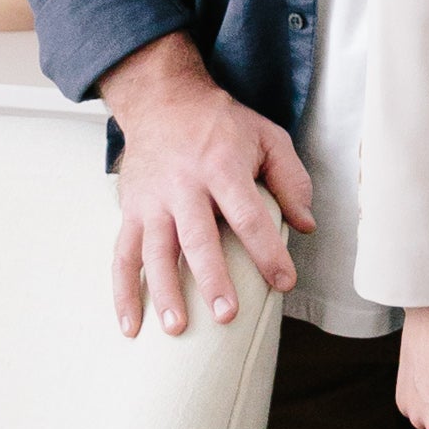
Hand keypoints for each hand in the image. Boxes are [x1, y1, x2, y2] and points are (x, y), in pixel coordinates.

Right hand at [99, 32, 311, 335]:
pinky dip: (123, 292)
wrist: (162, 101)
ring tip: (176, 328)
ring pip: (155, 252)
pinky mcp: (131, 212)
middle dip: (212, 279)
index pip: (248, 216)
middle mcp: (183, 186)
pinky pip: (123, 256)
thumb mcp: (267, 137)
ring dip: (164, 292)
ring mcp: (153, 201)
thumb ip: (291, 179)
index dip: (267, 251)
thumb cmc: (220, 124)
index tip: (284, 282)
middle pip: (197, 238)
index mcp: (221, 167)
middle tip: (226, 315)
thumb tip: (306, 225)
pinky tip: (131, 324)